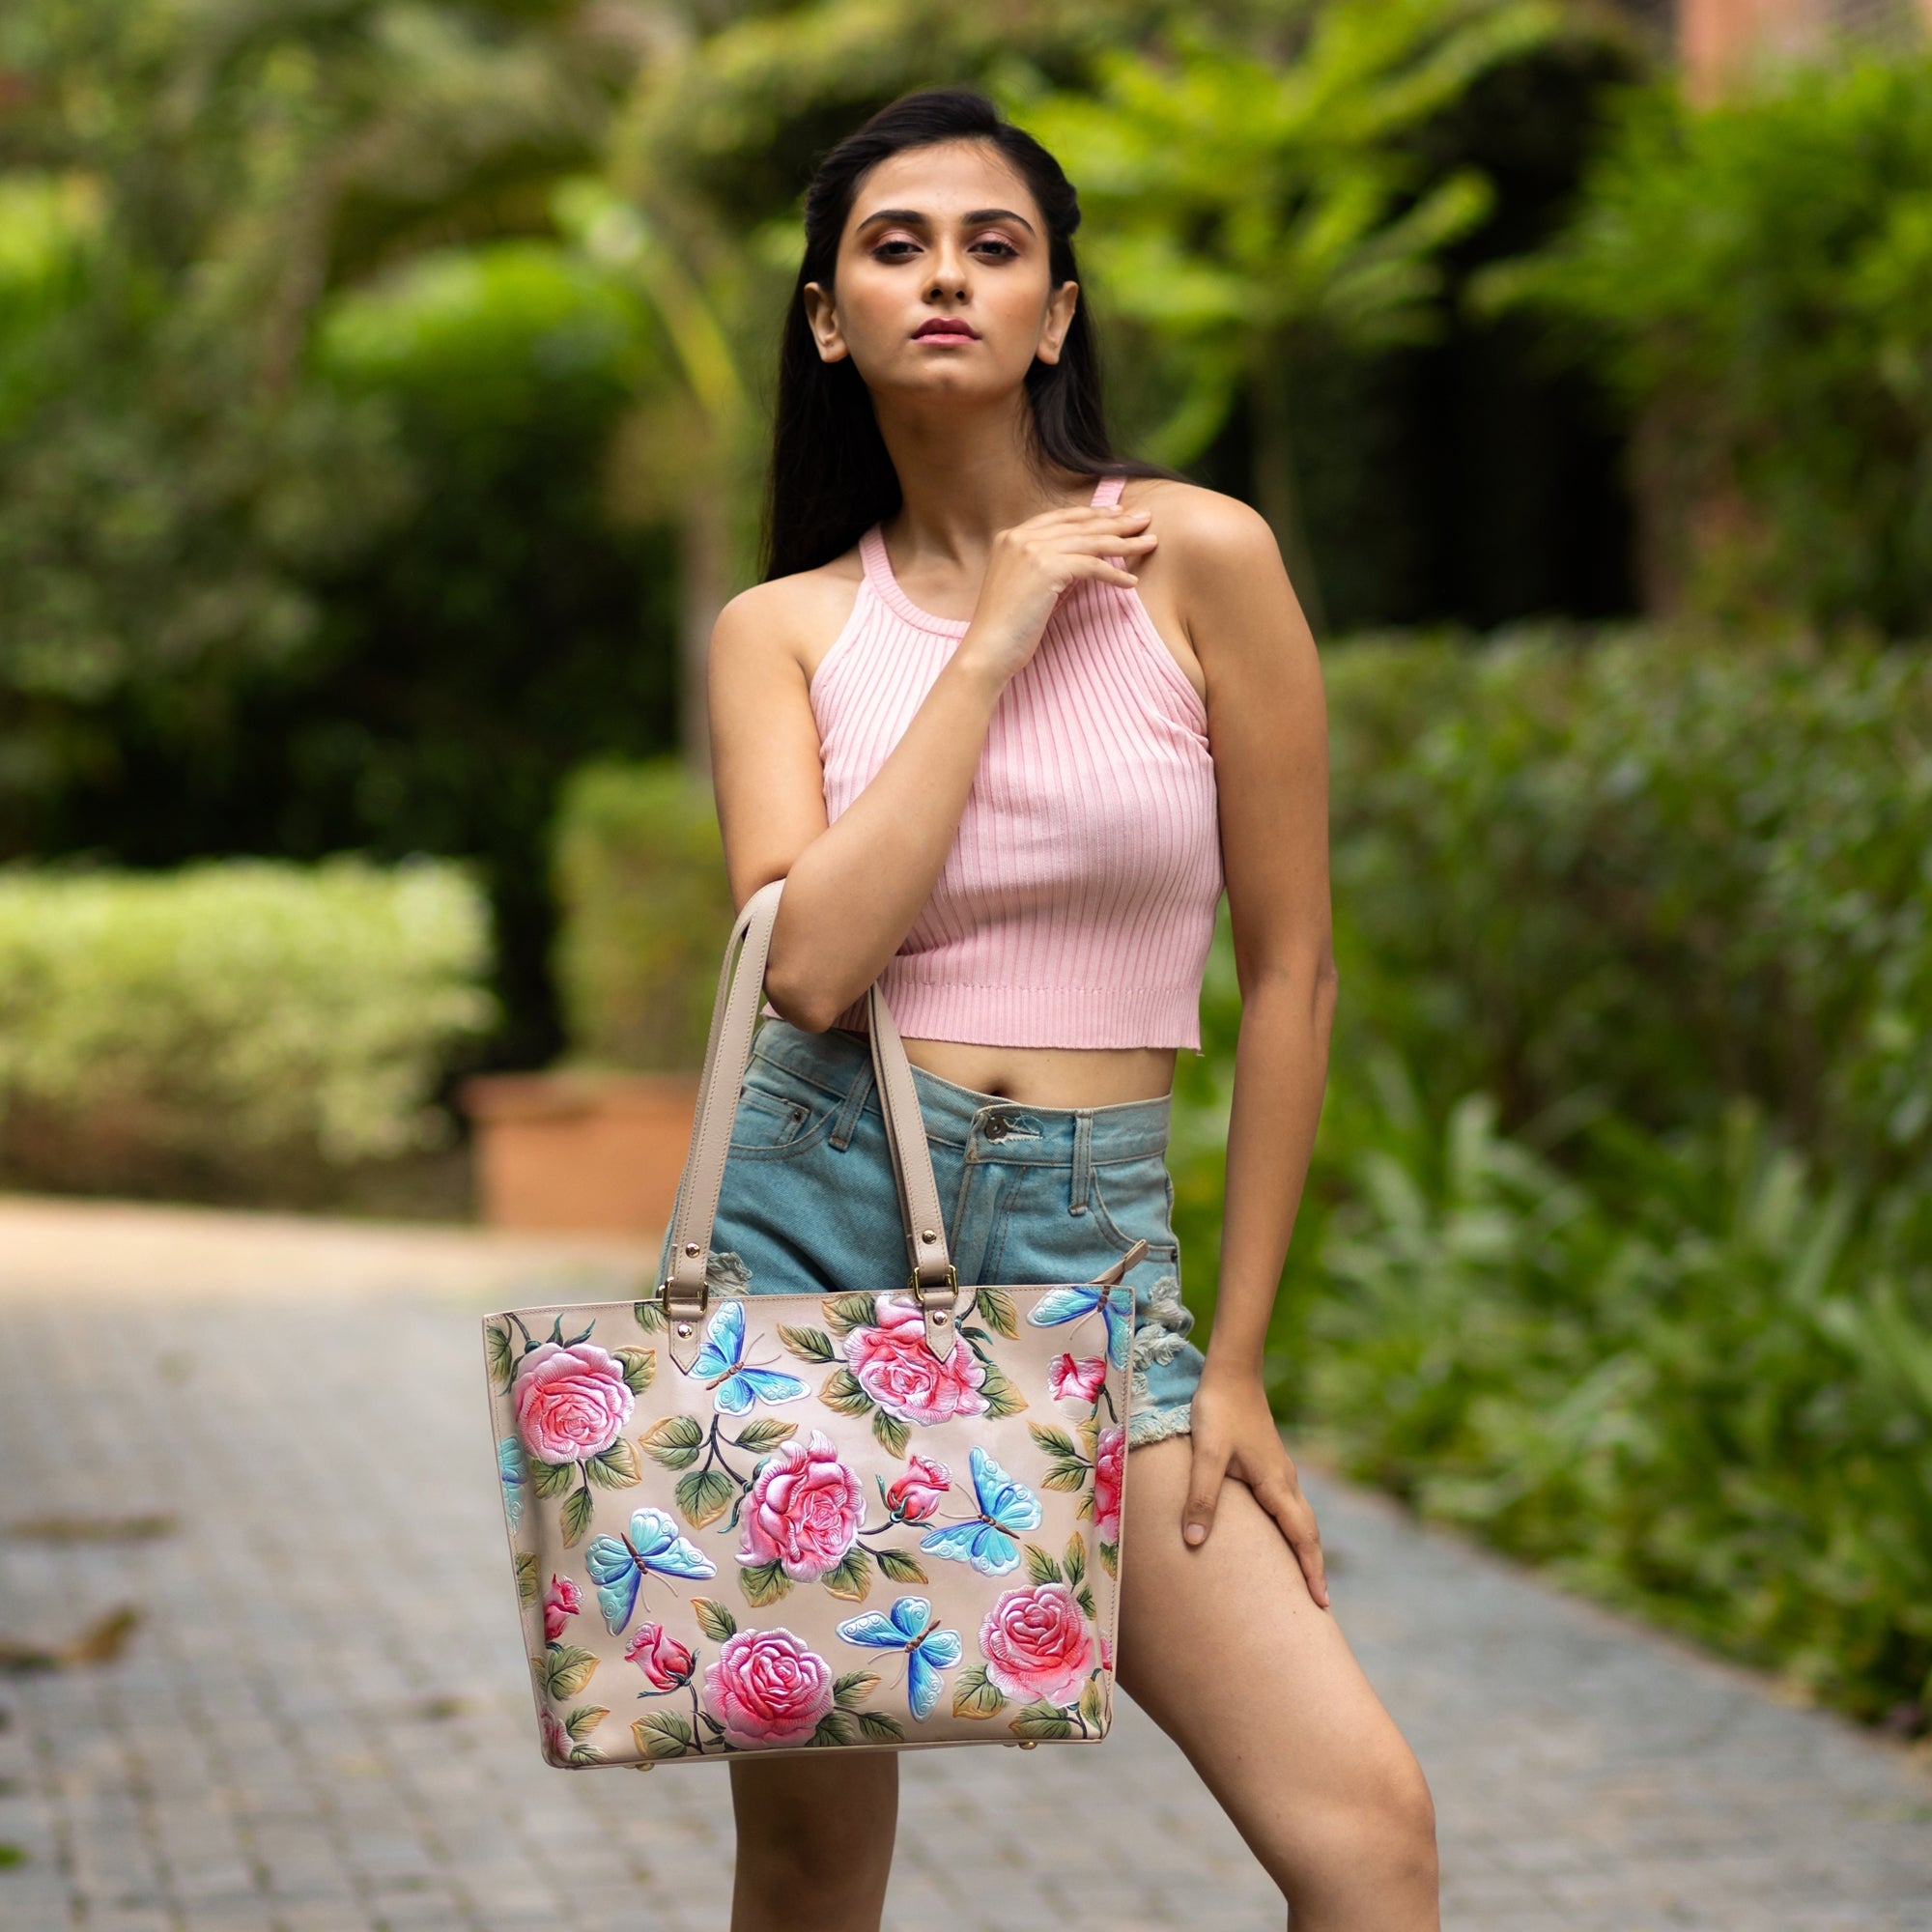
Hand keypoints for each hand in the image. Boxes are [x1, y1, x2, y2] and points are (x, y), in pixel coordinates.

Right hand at [958, 503, 1157, 685]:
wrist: (987, 650)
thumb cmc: (1004, 629)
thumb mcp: (1021, 587)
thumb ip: (1041, 566)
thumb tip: (1077, 563)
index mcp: (1010, 536)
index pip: (1060, 518)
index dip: (1091, 514)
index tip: (1117, 514)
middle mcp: (1020, 537)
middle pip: (1079, 525)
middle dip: (1116, 522)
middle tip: (1144, 518)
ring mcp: (1031, 550)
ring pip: (1090, 542)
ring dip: (1125, 543)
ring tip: (1150, 544)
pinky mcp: (1046, 568)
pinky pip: (1091, 565)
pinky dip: (1114, 573)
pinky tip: (1130, 582)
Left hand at [1182, 1360, 1329, 1607]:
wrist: (1231, 1372)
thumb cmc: (1218, 1411)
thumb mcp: (1206, 1454)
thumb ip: (1202, 1497)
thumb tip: (1195, 1543)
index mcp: (1275, 1485)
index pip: (1300, 1537)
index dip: (1311, 1571)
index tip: (1322, 1603)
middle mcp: (1284, 1481)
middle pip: (1307, 1532)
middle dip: (1314, 1567)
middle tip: (1319, 1603)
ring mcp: (1279, 1471)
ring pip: (1300, 1518)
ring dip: (1304, 1548)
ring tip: (1302, 1576)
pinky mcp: (1269, 1463)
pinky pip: (1288, 1506)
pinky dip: (1292, 1528)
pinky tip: (1278, 1532)